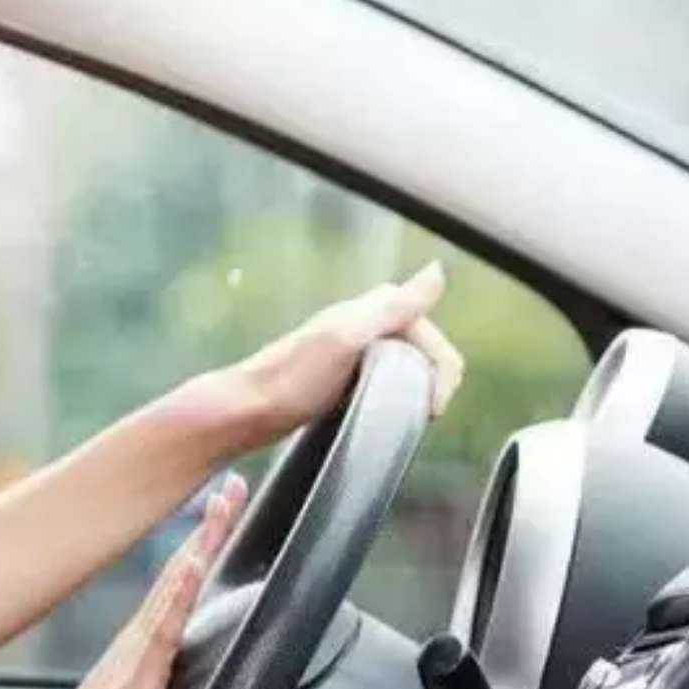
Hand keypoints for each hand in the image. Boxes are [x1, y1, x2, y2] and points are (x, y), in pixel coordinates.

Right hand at [13, 474, 247, 688]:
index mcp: (139, 651)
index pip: (177, 589)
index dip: (201, 549)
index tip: (220, 510)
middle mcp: (138, 643)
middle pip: (181, 573)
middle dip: (209, 528)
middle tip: (233, 485)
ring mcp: (136, 656)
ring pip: (176, 588)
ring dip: (201, 545)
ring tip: (222, 506)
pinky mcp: (137, 679)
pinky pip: (163, 627)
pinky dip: (179, 592)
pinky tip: (193, 565)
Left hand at [228, 261, 464, 448]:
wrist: (247, 410)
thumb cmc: (293, 378)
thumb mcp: (346, 338)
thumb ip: (392, 308)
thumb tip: (437, 270)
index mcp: (373, 308)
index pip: (433, 337)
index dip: (441, 372)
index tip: (431, 409)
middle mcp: (367, 322)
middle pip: (424, 350)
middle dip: (432, 381)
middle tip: (422, 416)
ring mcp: (355, 349)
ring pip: (408, 367)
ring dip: (416, 391)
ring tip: (408, 418)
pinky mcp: (344, 375)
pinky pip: (388, 381)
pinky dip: (396, 397)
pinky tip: (386, 414)